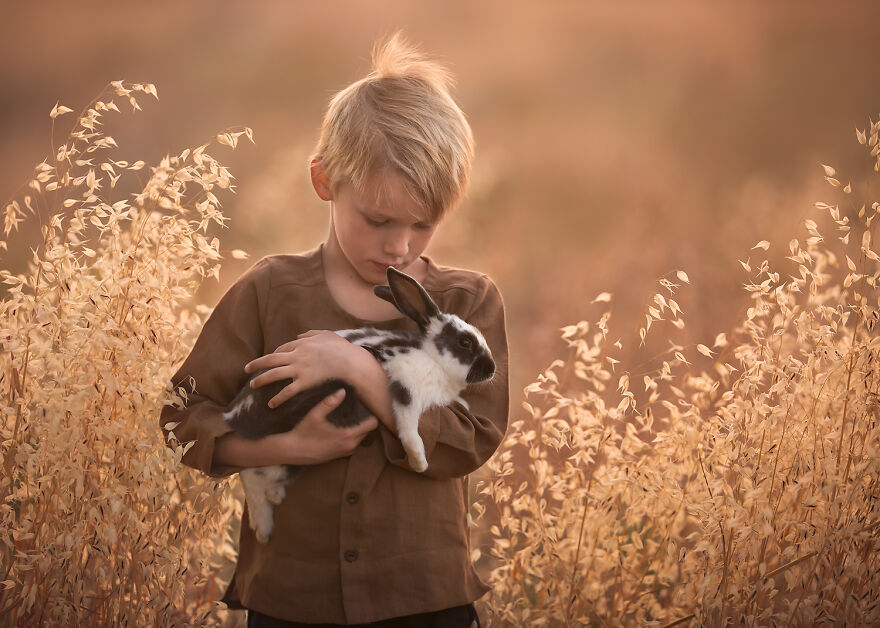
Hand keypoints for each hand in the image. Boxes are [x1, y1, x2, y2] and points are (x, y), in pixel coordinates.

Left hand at [245, 330, 370, 407]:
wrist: (351, 362)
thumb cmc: (342, 348)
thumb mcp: (328, 335)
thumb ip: (312, 333)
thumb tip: (300, 334)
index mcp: (302, 343)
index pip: (283, 348)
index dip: (274, 353)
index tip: (270, 358)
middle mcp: (297, 356)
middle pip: (271, 359)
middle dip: (257, 364)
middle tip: (246, 369)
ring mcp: (299, 370)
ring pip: (274, 375)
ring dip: (261, 380)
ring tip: (252, 385)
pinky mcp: (304, 383)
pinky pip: (287, 392)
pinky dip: (278, 398)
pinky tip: (271, 404)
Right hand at [274, 388, 378, 464]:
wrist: (292, 451)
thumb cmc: (303, 432)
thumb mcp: (315, 414)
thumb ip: (330, 402)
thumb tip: (343, 391)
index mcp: (348, 435)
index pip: (373, 424)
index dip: (371, 414)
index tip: (364, 406)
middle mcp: (350, 445)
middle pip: (369, 431)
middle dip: (365, 421)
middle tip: (358, 410)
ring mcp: (346, 452)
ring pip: (362, 438)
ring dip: (359, 429)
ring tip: (350, 418)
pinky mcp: (340, 456)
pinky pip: (354, 444)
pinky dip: (352, 437)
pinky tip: (342, 428)